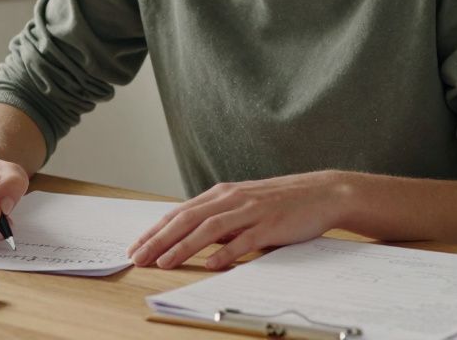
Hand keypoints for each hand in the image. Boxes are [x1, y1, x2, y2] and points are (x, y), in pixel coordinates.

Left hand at [128, 171, 352, 270]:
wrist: (320, 192)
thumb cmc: (279, 202)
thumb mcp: (242, 205)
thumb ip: (219, 219)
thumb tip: (190, 237)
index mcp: (221, 194)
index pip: (179, 212)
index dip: (155, 230)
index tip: (136, 246)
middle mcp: (231, 199)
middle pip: (187, 219)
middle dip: (159, 239)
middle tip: (138, 257)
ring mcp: (250, 210)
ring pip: (209, 228)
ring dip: (184, 246)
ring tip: (164, 262)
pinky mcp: (270, 224)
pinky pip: (244, 239)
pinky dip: (226, 252)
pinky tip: (211, 264)